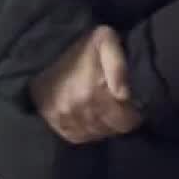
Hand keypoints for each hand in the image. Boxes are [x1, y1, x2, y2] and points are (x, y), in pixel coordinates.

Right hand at [29, 25, 140, 145]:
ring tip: (103, 109)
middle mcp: (78, 109)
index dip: (133, 114)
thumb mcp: (106, 41)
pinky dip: (87, 130)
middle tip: (118, 105)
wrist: (45, 47)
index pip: (125, 122)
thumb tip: (124, 95)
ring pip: (96, 134)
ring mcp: (65, 118)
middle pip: (111, 129)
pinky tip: (89, 116)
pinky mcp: (56, 123)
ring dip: (103, 125)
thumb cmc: (80, 45)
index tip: (133, 104)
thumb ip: (118, 65)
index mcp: (93, 92)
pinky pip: (79, 137)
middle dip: (119, 119)